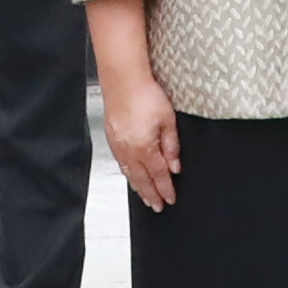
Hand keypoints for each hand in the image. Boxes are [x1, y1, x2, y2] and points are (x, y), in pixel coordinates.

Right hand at [100, 69, 181, 209]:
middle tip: (157, 207)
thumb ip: (171, 146)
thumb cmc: (146, 94)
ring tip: (146, 198)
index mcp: (145, 147)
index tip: (170, 200)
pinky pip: (121, 163)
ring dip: (139, 187)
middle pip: (142, 179)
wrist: (123, 80)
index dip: (165, 189)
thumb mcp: (168, 120)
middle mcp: (129, 150)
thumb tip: (175, 166)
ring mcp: (118, 145)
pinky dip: (128, 174)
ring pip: (130, 174)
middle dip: (151, 194)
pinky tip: (131, 176)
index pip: (158, 174)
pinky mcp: (112, 138)